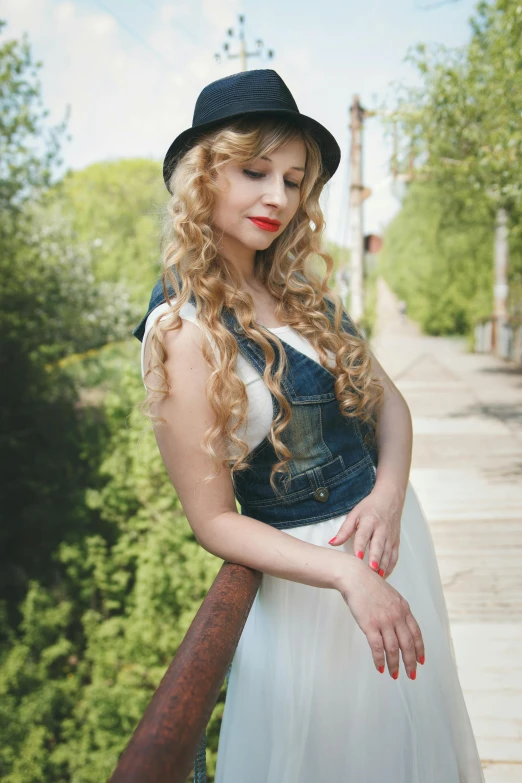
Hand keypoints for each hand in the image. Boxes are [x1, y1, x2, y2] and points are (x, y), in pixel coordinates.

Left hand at [328, 484, 404, 577]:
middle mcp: (381, 529)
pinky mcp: (396, 542)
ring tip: (377, 578)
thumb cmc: (370, 507)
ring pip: (387, 553)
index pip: (363, 535)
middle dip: (375, 559)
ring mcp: (390, 536)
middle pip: (378, 546)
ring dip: (382, 566)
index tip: (357, 557)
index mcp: (369, 521)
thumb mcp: (354, 514)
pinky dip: (390, 567)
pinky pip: (394, 556)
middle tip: (370, 571)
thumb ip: (344, 530)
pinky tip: (383, 575)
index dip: (360, 546)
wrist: (390, 499)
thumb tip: (332, 543)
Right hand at [337, 558, 424, 678]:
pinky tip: (380, 667)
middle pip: (408, 644)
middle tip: (411, 674)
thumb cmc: (369, 584)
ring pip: (393, 649)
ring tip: (395, 675)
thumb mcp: (390, 595)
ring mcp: (384, 621)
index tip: (421, 660)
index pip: (416, 633)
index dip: (420, 648)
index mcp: (404, 608)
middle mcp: (397, 616)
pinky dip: (380, 659)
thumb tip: (400, 623)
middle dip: (411, 662)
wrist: (354, 576)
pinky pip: (377, 647)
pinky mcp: (370, 625)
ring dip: (395, 664)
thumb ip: (397, 609)